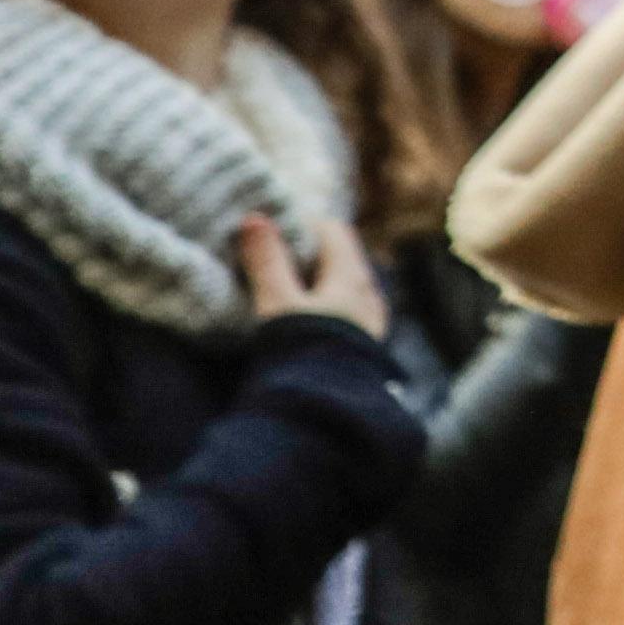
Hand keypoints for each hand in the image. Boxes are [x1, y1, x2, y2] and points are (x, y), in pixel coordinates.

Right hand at [233, 215, 388, 341]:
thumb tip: (254, 218)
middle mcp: (369, 292)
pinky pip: (342, 308)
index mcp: (353, 275)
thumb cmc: (304, 350)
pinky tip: (297, 316)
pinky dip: (320, 301)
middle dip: (305, 252)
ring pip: (340, 284)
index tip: (270, 231)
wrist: (328, 406)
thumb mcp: (279, 302)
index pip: (333, 231)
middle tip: (267, 255)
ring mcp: (369, 318)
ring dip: (312, 279)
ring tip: (276, 286)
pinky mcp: (361, 341)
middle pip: (338, 256)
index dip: (301, 225)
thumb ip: (267, 261)